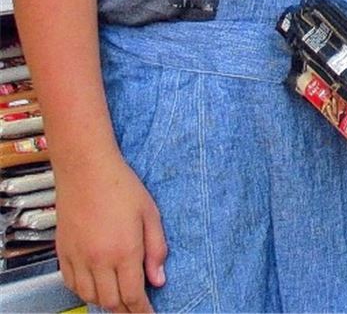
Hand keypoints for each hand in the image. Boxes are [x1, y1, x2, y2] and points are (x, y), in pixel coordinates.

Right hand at [55, 153, 166, 312]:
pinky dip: (85, 291)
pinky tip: (95, 286)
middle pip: (111, 301)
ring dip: (106, 302)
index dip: (143, 310)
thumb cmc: (121, 186)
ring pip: (90, 297)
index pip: (133, 295)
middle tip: (137, 307)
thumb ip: (156, 249)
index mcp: (124, 250)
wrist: (86, 170)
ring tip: (118, 298)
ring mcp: (78, 258)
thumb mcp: (150, 213)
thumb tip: (159, 279)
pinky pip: (72, 284)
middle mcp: (98, 259)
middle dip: (126, 309)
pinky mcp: (63, 253)